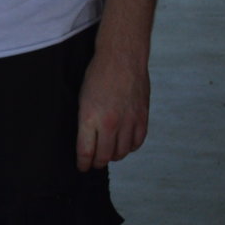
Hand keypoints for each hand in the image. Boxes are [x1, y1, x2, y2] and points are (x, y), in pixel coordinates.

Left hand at [75, 49, 149, 170]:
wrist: (121, 57)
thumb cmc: (97, 75)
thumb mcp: (81, 99)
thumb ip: (85, 122)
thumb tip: (86, 141)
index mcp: (89, 118)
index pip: (86, 152)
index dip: (83, 163)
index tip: (82, 167)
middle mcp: (110, 123)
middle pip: (104, 156)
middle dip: (97, 163)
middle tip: (94, 163)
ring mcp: (128, 121)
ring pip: (121, 152)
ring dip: (113, 156)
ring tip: (108, 153)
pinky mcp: (142, 117)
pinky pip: (137, 142)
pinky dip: (130, 147)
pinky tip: (124, 144)